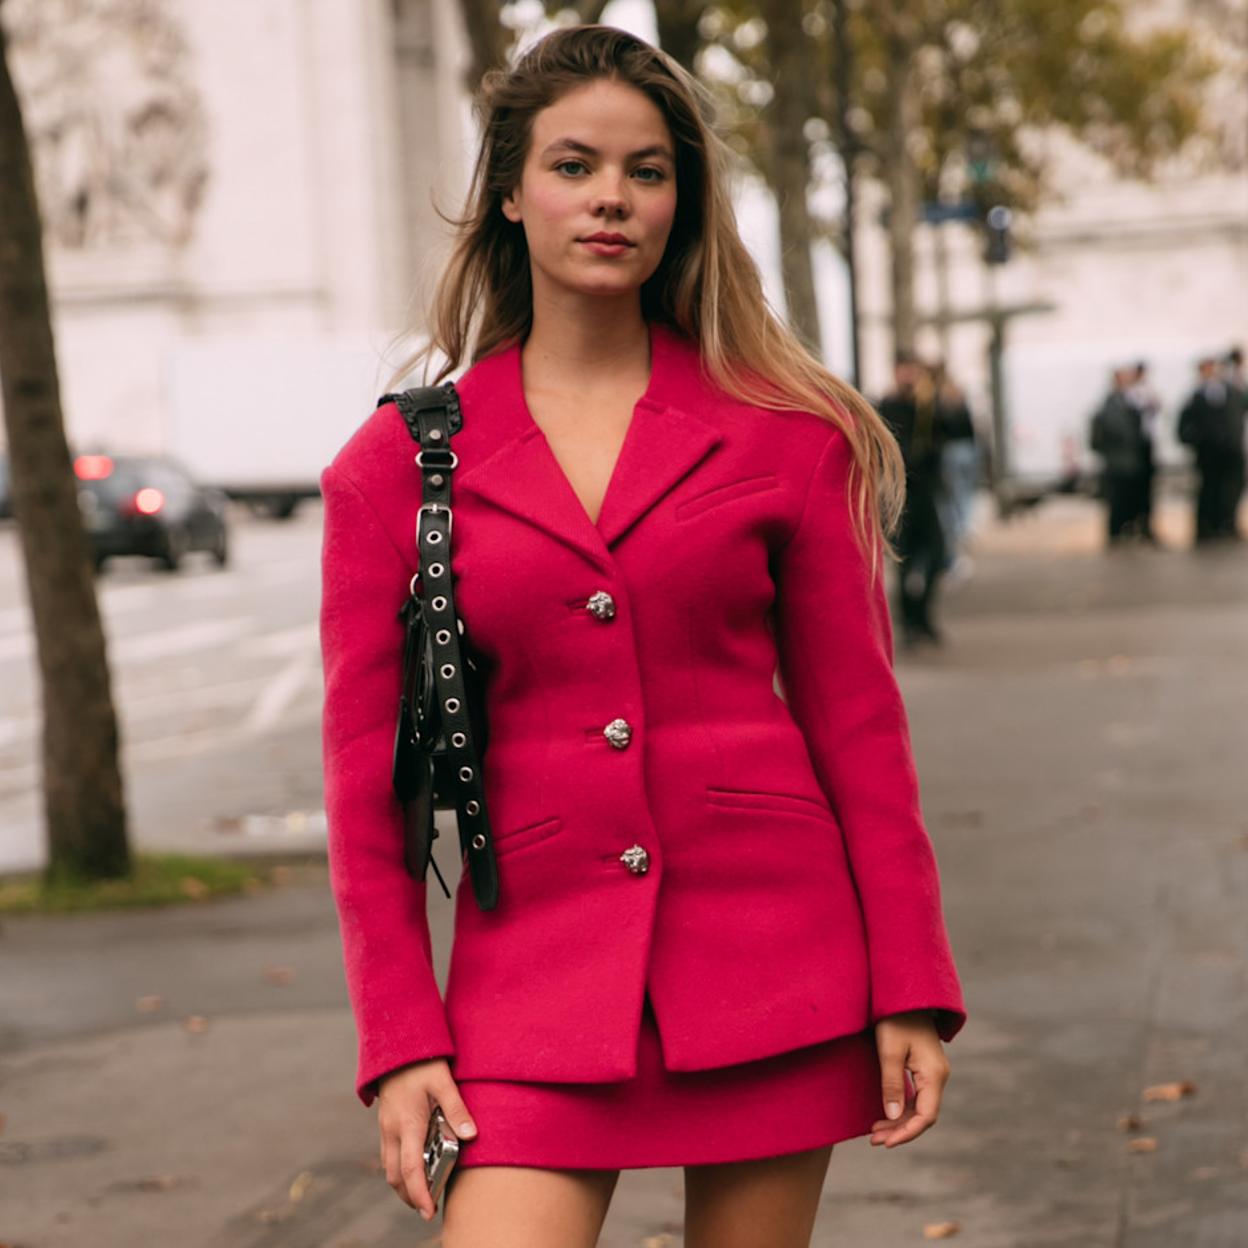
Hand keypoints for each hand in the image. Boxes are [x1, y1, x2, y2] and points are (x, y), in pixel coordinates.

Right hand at [376, 1058, 477, 1219]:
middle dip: (410, 1196)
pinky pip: (388, 1154)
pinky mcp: (385, 1122)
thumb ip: (456, 1109)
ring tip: (423, 1193)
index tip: (429, 1210)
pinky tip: (414, 1166)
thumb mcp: (443, 1082)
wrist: (396, 1044)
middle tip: (428, 1207)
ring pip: (389, 1167)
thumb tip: (471, 1136)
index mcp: (407, 1123)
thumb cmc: (422, 1062)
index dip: (420, 1193)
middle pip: (395, 1176)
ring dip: (403, 1184)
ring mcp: (385, 1127)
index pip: (411, 1168)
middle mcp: (392, 1130)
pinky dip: (399, 1168)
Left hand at [869, 1009, 949, 1147]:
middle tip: (873, 1140)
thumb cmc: (895, 1019)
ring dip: (899, 1121)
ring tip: (875, 1133)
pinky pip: (917, 1096)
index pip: (926, 1116)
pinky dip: (902, 1108)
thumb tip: (893, 1116)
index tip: (886, 1143)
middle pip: (922, 1114)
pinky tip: (886, 1115)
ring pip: (919, 1107)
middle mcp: (938, 1076)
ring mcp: (933, 1072)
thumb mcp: (889, 1050)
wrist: (906, 995)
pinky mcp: (924, 1068)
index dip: (907, 1132)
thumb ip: (892, 1084)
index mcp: (934, 1074)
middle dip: (899, 1130)